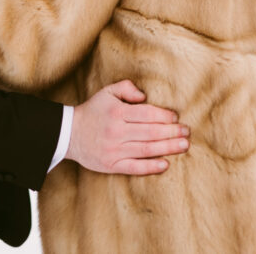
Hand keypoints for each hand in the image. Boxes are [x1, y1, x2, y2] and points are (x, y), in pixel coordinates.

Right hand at [66, 80, 189, 174]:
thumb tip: (144, 96)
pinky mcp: (111, 165)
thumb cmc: (92, 111)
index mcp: (117, 112)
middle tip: (187, 132)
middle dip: (172, 132)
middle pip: (151, 132)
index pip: (147, 114)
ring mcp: (114, 150)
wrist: (68, 134)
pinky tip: (165, 164)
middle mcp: (117, 131)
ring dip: (168, 148)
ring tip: (184, 145)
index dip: (164, 116)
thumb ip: (126, 88)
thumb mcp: (106, 92)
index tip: (176, 117)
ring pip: (146, 149)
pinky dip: (151, 167)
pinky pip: (134, 167)